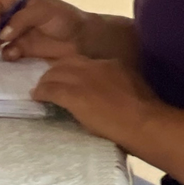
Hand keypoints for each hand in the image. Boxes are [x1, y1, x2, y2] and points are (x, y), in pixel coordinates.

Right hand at [0, 0, 85, 59]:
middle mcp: (16, 17)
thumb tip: (2, 34)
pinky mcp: (23, 50)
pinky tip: (11, 55)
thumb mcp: (43, 12)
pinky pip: (8, 52)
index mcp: (20, 2)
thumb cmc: (64, 18)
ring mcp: (18, 34)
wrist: (82, 38)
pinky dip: (5, 54)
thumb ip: (21, 20)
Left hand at [32, 55, 159, 150]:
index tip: (72, 79)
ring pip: (54, 74)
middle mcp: (95, 66)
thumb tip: (115, 95)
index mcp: (112, 64)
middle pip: (66, 63)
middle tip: (51, 83)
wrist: (143, 122)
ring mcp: (82, 80)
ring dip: (46, 82)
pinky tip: (37, 98)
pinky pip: (50, 90)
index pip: (85, 62)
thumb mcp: (135, 89)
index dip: (75, 70)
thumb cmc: (146, 113)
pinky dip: (41, 93)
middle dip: (55, 72)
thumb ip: (121, 86)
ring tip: (41, 91)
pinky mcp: (72, 95)